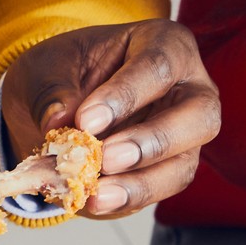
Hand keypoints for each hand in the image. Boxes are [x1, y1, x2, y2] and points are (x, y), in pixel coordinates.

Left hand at [1, 20, 221, 217]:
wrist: (58, 106)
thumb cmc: (64, 73)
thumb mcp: (47, 66)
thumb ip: (52, 89)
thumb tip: (56, 120)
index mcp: (165, 44)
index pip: (158, 66)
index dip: (125, 95)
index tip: (85, 121)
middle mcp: (190, 88)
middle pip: (198, 115)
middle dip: (152, 141)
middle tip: (106, 158)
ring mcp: (186, 134)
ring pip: (183, 164)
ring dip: (140, 183)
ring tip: (96, 194)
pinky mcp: (171, 170)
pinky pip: (160, 190)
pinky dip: (127, 199)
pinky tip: (95, 200)